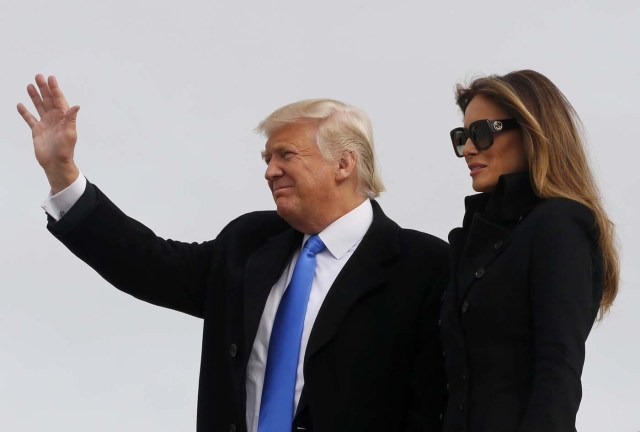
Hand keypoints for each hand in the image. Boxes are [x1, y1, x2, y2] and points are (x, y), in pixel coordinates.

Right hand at [17, 74, 80, 192]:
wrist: (56, 163)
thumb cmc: (65, 150)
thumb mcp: (70, 133)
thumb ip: (71, 118)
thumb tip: (77, 106)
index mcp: (63, 118)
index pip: (59, 100)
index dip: (55, 89)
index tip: (50, 78)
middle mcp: (54, 119)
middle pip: (48, 100)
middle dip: (43, 88)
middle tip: (38, 76)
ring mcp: (45, 124)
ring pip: (39, 107)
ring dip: (35, 96)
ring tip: (30, 85)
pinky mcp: (37, 131)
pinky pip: (30, 119)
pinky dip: (25, 112)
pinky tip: (20, 105)